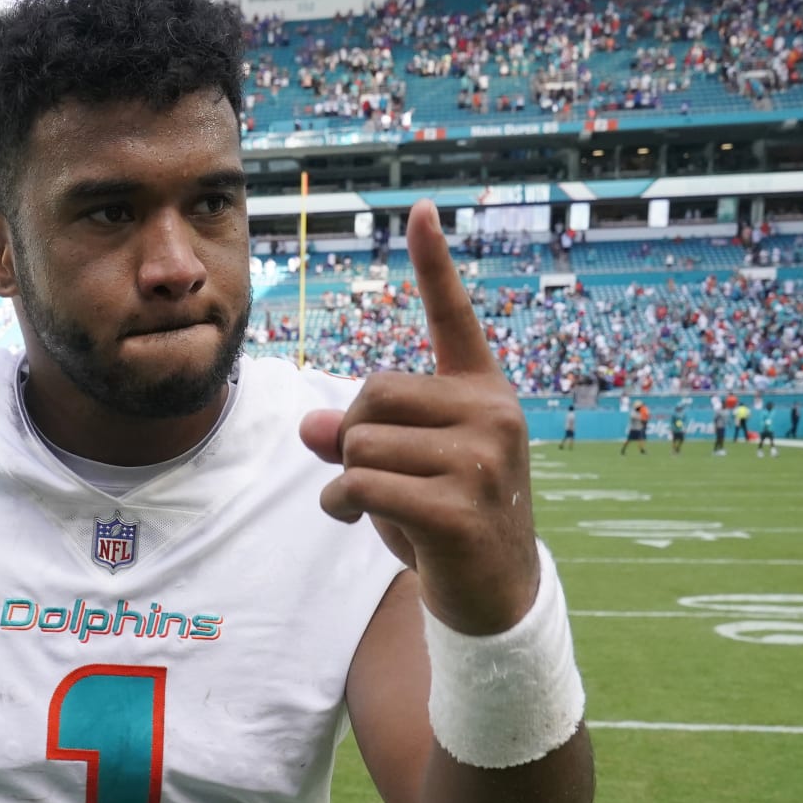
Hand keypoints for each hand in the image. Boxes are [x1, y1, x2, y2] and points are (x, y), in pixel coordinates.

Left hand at [300, 200, 538, 635]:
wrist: (492, 594)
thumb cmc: (443, 520)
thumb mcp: (398, 468)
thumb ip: (354, 435)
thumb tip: (310, 425)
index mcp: (482, 391)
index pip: (453, 317)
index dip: (433, 263)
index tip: (419, 209)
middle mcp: (493, 413)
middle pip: (371, 395)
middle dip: (351, 439)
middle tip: (371, 477)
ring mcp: (484, 459)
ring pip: (360, 442)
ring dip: (345, 479)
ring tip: (373, 506)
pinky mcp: (461, 507)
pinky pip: (361, 484)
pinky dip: (342, 505)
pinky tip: (357, 521)